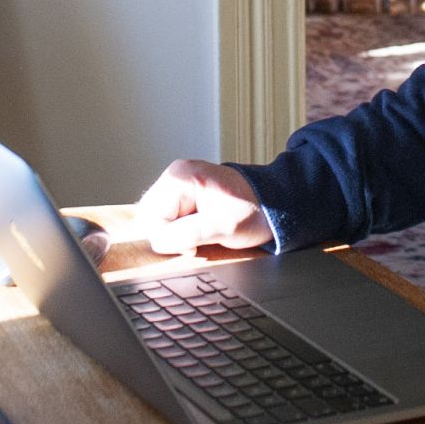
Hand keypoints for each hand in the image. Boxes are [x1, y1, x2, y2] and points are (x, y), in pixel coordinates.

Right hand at [136, 159, 273, 255]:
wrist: (274, 203)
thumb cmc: (253, 211)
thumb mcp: (222, 227)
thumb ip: (187, 234)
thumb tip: (158, 242)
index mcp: (180, 177)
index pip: (151, 217)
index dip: (167, 239)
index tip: (192, 246)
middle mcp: (175, 176)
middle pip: (150, 217)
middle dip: (169, 236)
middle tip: (195, 243)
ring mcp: (179, 185)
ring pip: (157, 219)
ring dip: (174, 235)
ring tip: (199, 236)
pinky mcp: (184, 195)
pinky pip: (168, 218)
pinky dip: (179, 230)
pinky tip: (198, 231)